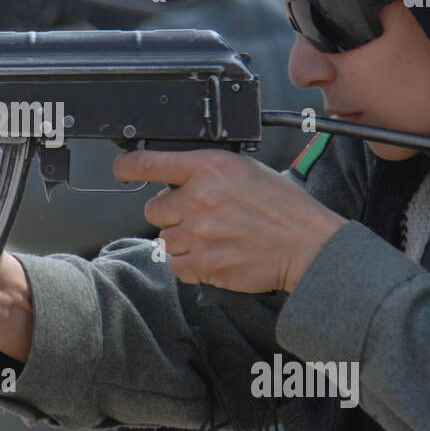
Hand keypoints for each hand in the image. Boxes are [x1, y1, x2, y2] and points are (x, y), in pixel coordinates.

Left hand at [114, 148, 345, 294]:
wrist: (307, 244)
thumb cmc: (283, 207)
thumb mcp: (245, 170)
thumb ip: (207, 172)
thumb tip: (177, 179)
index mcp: (207, 168)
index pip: (148, 163)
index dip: (127, 167)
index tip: (122, 170)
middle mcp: (198, 198)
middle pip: (153, 209)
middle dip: (171, 215)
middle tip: (199, 218)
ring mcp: (198, 233)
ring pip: (165, 241)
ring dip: (183, 242)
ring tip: (215, 238)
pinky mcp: (204, 263)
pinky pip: (177, 267)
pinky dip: (191, 266)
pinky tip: (214, 256)